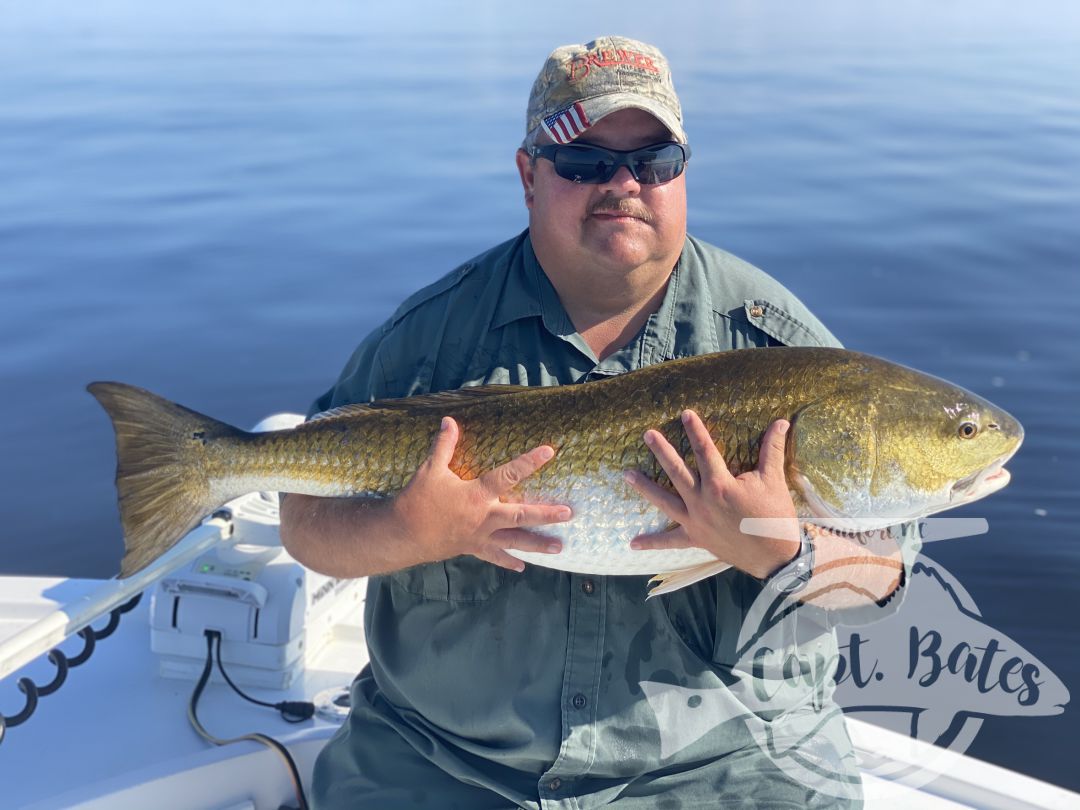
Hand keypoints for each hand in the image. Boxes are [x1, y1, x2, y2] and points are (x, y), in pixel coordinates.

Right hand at [392, 416, 571, 571]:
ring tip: (560, 547)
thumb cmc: (417, 500)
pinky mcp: (471, 548)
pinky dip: (508, 561)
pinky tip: (522, 566)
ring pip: (515, 541)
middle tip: (569, 513)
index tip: (549, 452)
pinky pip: (494, 556)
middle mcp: (484, 517)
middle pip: (521, 515)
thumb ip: (444, 445)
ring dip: (538, 544)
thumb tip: (449, 420)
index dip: (529, 462)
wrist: (401, 535)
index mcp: (477, 494)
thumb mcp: (430, 469)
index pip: (508, 475)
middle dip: (547, 515)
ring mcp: (480, 536)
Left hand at [623, 410, 799, 578]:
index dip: (696, 431)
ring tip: (626, 474)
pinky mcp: (696, 539)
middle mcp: (702, 501)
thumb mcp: (773, 479)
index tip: (685, 414)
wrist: (775, 555)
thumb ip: (773, 449)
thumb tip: (782, 421)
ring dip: (645, 487)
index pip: (704, 451)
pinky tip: (633, 543)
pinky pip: (671, 542)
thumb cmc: (775, 515)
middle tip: (647, 434)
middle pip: (677, 471)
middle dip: (662, 451)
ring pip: (665, 501)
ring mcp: (696, 521)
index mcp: (720, 485)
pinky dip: (652, 543)